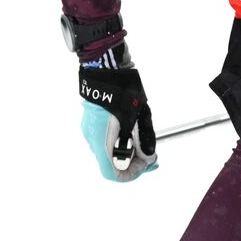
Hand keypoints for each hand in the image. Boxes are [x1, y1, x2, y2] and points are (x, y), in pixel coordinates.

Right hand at [78, 47, 157, 181]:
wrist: (105, 66)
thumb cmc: (122, 89)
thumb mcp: (138, 116)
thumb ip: (143, 140)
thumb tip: (148, 156)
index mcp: (102, 141)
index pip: (113, 173)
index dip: (132, 174)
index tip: (147, 164)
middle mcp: (92, 139)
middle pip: (112, 164)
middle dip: (134, 163)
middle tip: (151, 156)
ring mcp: (89, 130)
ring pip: (109, 153)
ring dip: (127, 153)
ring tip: (144, 144)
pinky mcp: (91, 122)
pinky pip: (105, 141)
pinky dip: (119, 142)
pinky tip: (132, 134)